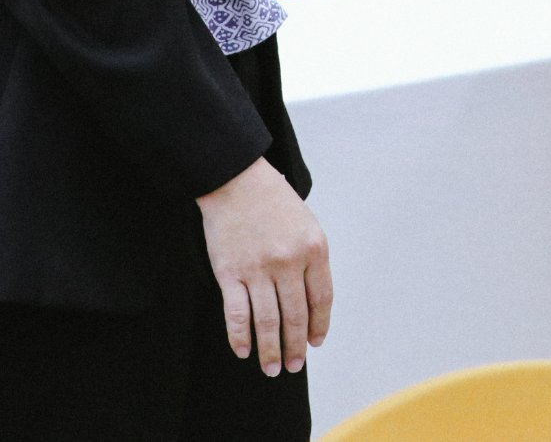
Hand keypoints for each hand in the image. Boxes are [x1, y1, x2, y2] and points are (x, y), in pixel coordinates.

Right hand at [198, 157, 332, 375]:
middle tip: (294, 366)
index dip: (319, 326)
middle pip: (295, 316)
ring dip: (270, 350)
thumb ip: (311, 260)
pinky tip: (244, 351)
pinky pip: (237, 313)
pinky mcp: (229, 273)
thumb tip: (312, 304)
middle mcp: (288, 261)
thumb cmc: (274, 202)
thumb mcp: (307, 225)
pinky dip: (240, 337)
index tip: (315, 343)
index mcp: (314, 248)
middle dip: (295, 346)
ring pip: (268, 321)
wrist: (237, 181)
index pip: (321, 299)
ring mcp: (258, 269)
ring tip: (272, 369)